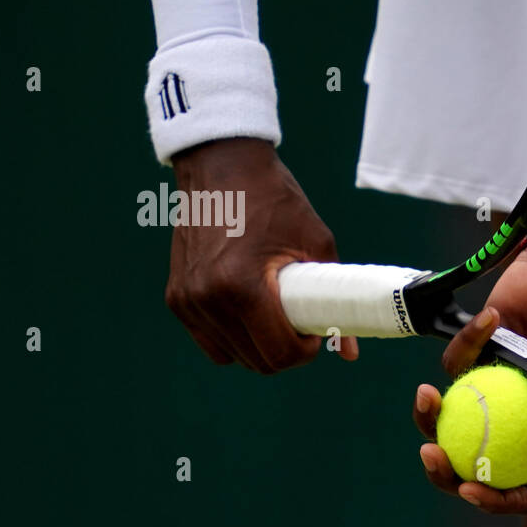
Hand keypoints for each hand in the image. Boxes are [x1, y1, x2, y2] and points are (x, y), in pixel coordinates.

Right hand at [166, 137, 358, 372]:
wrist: (221, 165)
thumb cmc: (275, 199)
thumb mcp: (316, 243)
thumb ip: (334, 297)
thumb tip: (350, 354)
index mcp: (241, 286)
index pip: (278, 354)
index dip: (306, 352)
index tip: (316, 332)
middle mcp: (207, 298)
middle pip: (257, 362)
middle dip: (286, 351)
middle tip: (300, 323)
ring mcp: (187, 300)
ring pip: (232, 356)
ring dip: (259, 346)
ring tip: (276, 314)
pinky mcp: (176, 298)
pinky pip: (210, 341)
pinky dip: (234, 338)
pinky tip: (251, 314)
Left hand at [411, 253, 526, 512]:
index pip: (521, 491)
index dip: (495, 500)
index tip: (471, 489)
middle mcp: (512, 429)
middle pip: (473, 469)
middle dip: (444, 472)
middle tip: (432, 454)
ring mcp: (487, 402)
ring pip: (447, 427)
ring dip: (428, 417)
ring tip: (426, 397)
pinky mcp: (468, 368)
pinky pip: (454, 368)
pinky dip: (469, 343)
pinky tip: (490, 322)